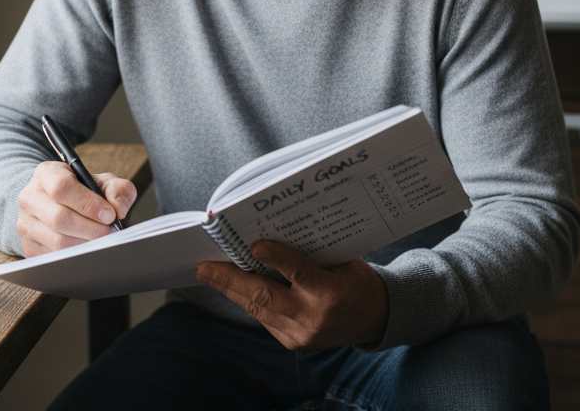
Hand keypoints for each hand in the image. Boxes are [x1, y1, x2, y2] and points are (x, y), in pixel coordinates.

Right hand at [17, 160, 135, 255]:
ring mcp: (25, 224)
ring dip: (85, 245)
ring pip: (56, 241)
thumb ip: (117, 189)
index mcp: (46, 174)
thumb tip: (117, 210)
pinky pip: (53, 258)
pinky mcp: (28, 246)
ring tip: (102, 242)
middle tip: (110, 233)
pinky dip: (75, 258)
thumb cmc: (83, 192)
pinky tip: (88, 251)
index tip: (109, 215)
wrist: (57, 205)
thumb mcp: (102, 182)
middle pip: (58, 218)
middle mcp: (29, 198)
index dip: (87, 203)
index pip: (61, 187)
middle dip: (91, 229)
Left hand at [196, 240, 389, 350]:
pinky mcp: (293, 342)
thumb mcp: (343, 262)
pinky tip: (231, 287)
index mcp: (330, 292)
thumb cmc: (356, 280)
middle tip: (204, 267)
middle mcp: (312, 317)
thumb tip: (267, 236)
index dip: (275, 257)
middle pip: (265, 296)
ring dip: (231, 290)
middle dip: (230, 280)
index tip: (253, 244)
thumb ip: (309, 255)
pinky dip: (246, 300)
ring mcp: (301, 334)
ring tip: (208, 274)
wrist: (375, 318)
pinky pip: (263, 318)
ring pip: (258, 309)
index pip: (297, 272)